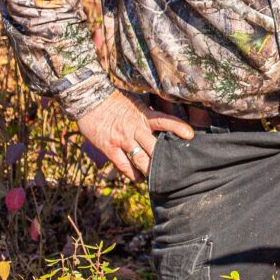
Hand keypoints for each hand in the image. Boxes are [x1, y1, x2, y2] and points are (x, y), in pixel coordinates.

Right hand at [76, 90, 194, 183]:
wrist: (89, 99)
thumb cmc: (115, 99)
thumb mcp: (137, 101)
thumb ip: (150, 111)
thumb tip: (167, 113)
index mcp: (144, 116)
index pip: (165, 120)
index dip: (178, 127)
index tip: (190, 135)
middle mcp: (135, 129)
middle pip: (154, 147)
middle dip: (166, 158)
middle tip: (177, 167)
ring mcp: (122, 140)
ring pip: (140, 159)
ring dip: (150, 170)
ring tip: (160, 178)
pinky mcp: (109, 148)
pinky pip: (122, 165)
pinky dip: (132, 174)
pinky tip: (139, 179)